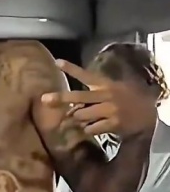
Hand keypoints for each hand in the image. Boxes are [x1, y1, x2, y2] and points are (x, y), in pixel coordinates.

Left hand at [41, 59, 157, 138]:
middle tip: (44, 99)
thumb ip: (93, 94)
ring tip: (85, 118)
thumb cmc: (125, 101)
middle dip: (60, 98)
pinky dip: (88, 130)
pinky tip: (96, 127)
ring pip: (81, 115)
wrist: (147, 117)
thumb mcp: (113, 90)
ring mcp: (109, 110)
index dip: (72, 69)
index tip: (57, 62)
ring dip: (78, 119)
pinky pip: (90, 129)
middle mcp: (106, 96)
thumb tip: (70, 107)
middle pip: (78, 96)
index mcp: (105, 85)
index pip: (86, 75)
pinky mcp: (113, 123)